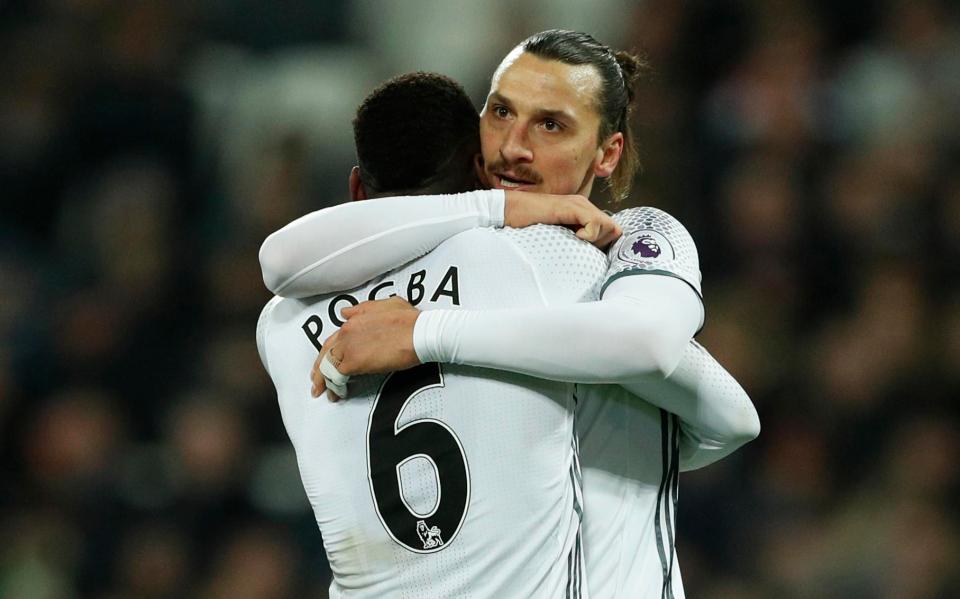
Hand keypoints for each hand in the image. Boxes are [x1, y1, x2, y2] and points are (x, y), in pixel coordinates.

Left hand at [310, 297, 421, 400]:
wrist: (420, 332)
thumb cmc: (410, 321)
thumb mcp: (387, 305)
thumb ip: (363, 309)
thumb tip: (345, 312)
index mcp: (354, 319)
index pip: (334, 339)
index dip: (328, 353)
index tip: (326, 362)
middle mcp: (347, 332)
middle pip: (326, 353)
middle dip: (319, 369)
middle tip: (318, 382)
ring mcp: (349, 347)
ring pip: (328, 366)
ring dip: (325, 381)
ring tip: (326, 393)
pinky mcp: (355, 362)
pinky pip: (337, 377)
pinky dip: (335, 387)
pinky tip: (337, 394)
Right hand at [503, 191, 620, 248]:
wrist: (509, 212)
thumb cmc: (528, 227)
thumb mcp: (556, 237)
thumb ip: (572, 242)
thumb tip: (586, 262)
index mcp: (583, 213)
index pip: (610, 231)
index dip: (604, 245)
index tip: (588, 254)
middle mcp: (585, 206)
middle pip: (614, 229)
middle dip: (604, 244)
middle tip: (584, 249)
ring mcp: (579, 205)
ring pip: (609, 226)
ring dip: (597, 240)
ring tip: (577, 242)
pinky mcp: (572, 207)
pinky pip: (595, 223)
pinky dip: (590, 235)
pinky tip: (575, 237)